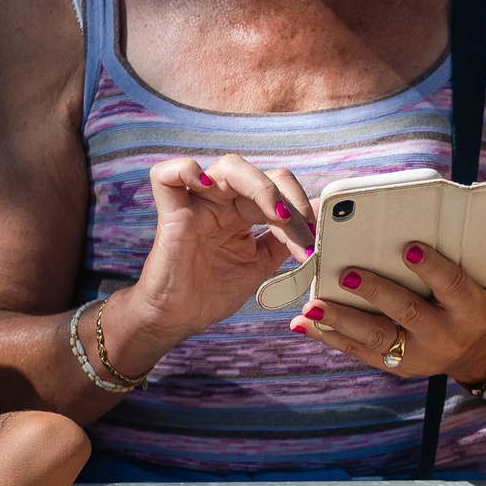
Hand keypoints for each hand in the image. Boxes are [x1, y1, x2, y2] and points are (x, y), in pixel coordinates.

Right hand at [123, 154, 314, 349]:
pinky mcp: (171, 213)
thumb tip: (318, 212)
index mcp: (242, 211)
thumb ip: (285, 239)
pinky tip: (206, 187)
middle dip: (289, 199)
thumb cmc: (213, 292)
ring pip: (229, 166)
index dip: (301, 211)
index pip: (279, 190)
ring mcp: (197, 204)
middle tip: (302, 232)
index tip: (311, 247)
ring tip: (276, 216)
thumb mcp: (261, 265)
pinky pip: (166, 175)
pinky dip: (185, 170)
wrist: (179, 318)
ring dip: (261, 187)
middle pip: (261, 175)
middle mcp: (222, 201)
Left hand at [292, 242, 485, 384]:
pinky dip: (330, 337)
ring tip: (312, 306)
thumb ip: (450, 259)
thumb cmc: (471, 299)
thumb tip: (407, 222)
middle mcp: (445, 335)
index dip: (431, 268)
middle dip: (375, 293)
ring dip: (341, 320)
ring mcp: (420, 355)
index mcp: (469, 308)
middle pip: (407, 312)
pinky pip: (360, 352)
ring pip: (377, 338)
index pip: (451, 285)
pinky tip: (304, 324)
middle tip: (346, 275)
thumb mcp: (475, 279)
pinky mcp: (398, 367)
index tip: (410, 248)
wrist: (481, 349)